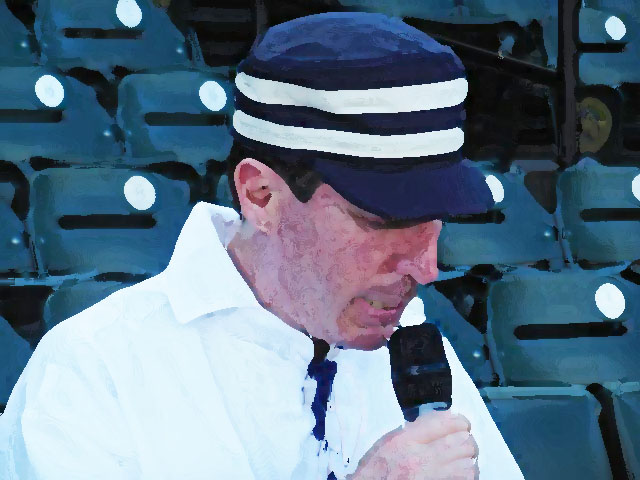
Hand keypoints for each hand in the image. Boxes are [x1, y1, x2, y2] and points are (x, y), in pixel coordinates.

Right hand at [347, 410, 478, 479]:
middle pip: (461, 442)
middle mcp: (419, 458)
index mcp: (405, 441)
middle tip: (466, 442)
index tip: (462, 424)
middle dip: (467, 441)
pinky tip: (460, 473)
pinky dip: (466, 475)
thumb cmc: (375, 470)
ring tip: (463, 459)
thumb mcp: (386, 443)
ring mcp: (430, 478)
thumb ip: (411, 432)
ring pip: (467, 465)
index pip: (443, 423)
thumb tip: (437, 422)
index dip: (459, 422)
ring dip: (468, 461)